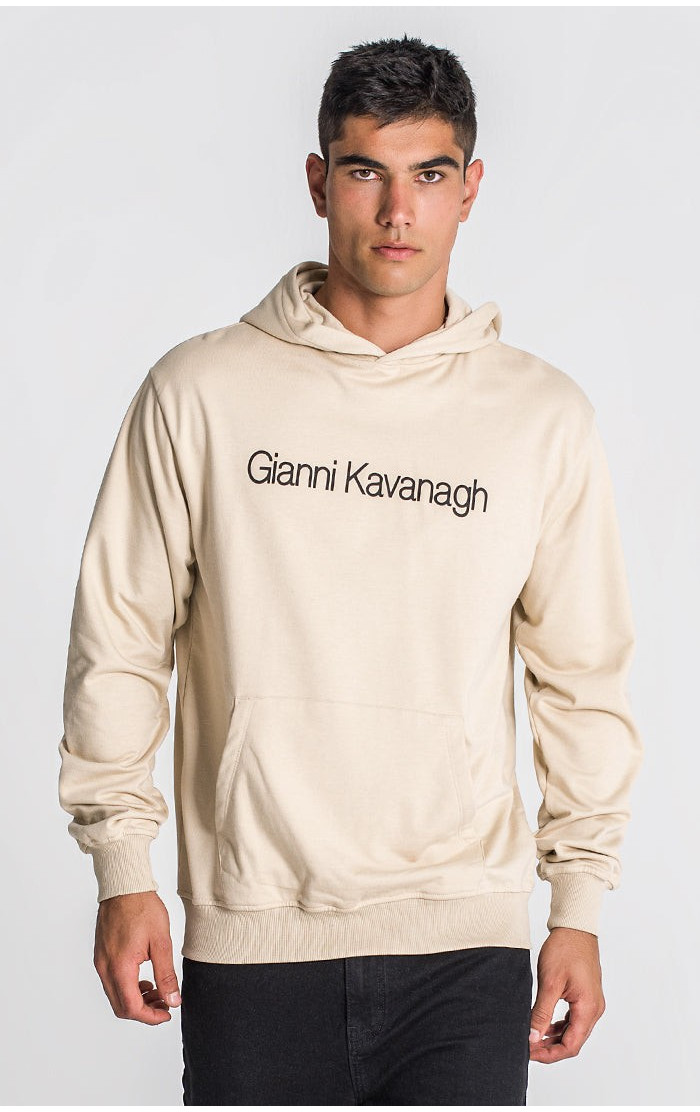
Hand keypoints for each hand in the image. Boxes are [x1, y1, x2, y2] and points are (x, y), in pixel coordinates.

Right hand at [93, 891, 181, 1024]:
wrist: (124, 886)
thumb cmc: (142, 908)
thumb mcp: (161, 942)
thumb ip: (166, 974)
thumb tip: (173, 1000)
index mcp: (120, 967)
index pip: (132, 1008)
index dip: (151, 1017)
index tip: (167, 1013)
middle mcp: (105, 968)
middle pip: (121, 1007)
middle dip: (144, 1011)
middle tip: (165, 1004)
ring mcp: (100, 962)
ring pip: (115, 996)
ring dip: (136, 1000)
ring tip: (158, 990)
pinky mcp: (101, 955)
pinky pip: (111, 982)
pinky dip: (128, 987)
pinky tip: (144, 979)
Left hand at [529, 926, 605, 1062]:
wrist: (575, 927)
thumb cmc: (565, 949)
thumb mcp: (550, 983)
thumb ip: (541, 1013)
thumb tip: (532, 1037)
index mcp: (588, 1009)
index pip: (571, 1046)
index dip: (549, 1054)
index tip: (530, 1053)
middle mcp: (594, 1009)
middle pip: (573, 1041)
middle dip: (550, 1048)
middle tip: (528, 1048)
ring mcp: (592, 1002)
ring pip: (574, 1031)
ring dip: (554, 1038)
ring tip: (533, 1038)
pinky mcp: (586, 996)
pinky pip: (574, 1019)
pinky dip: (560, 1026)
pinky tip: (545, 1025)